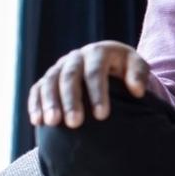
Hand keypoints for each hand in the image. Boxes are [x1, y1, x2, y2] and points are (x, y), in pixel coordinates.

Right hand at [28, 40, 149, 128]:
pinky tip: (37, 121)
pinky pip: (38, 89)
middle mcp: (76, 57)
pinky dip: (35, 104)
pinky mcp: (49, 78)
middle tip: (75, 123)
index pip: (95, 72)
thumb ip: (139, 75)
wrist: (110, 64)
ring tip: (53, 123)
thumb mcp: (137, 66)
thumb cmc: (126, 69)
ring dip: (50, 103)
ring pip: (50, 82)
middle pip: (69, 77)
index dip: (98, 93)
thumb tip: (137, 91)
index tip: (102, 115)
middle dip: (71, 100)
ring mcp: (60, 67)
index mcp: (98, 52)